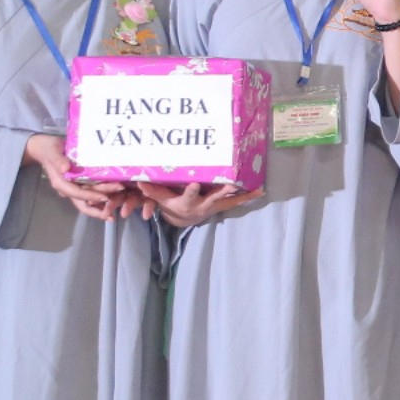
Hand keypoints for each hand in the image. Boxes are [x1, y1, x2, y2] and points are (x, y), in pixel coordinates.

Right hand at [24, 134, 131, 219]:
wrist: (48, 148)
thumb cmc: (49, 149)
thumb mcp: (52, 152)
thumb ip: (58, 160)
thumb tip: (65, 169)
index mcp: (61, 184)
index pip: (77, 193)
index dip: (91, 196)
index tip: (105, 198)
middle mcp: (69, 188)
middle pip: (85, 201)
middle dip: (101, 204)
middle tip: (118, 203)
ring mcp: (76, 187)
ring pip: (91, 198)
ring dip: (105, 201)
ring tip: (121, 202)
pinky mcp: (81, 183)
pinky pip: (93, 191)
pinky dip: (104, 194)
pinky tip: (117, 196)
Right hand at [136, 180, 262, 226]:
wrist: (185, 218)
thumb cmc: (172, 205)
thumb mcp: (161, 200)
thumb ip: (152, 191)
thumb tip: (139, 182)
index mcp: (187, 203)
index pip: (189, 196)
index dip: (192, 190)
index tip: (195, 183)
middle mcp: (203, 205)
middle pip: (214, 198)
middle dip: (222, 191)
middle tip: (231, 184)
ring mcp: (215, 205)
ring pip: (229, 200)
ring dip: (241, 195)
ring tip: (255, 189)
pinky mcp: (222, 204)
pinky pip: (237, 200)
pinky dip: (248, 196)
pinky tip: (261, 189)